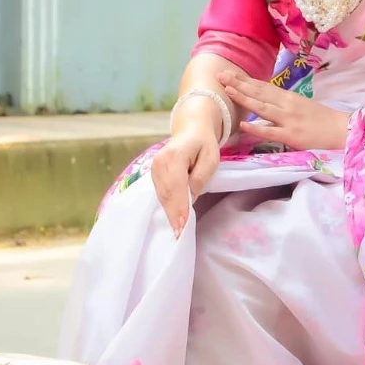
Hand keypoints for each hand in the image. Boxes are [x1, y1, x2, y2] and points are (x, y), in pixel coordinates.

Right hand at [151, 122, 219, 236]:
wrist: (190, 131)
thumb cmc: (204, 145)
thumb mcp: (211, 158)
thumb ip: (200, 177)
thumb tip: (190, 197)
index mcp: (175, 155)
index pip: (176, 185)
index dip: (179, 205)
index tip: (182, 224)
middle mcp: (160, 162)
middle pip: (166, 193)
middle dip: (173, 214)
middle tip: (179, 234)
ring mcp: (154, 168)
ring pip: (162, 195)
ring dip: (169, 213)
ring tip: (176, 230)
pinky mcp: (154, 174)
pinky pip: (160, 193)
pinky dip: (166, 206)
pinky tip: (172, 218)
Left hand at [219, 73, 349, 151]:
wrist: (341, 130)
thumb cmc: (321, 120)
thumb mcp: (300, 106)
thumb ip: (281, 103)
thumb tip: (262, 101)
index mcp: (288, 97)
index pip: (262, 86)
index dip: (244, 79)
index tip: (228, 72)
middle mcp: (286, 105)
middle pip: (259, 92)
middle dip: (238, 83)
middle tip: (219, 74)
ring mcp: (288, 119)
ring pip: (262, 107)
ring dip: (244, 98)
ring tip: (227, 90)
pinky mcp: (291, 135)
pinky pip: (271, 131)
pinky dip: (256, 128)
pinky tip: (243, 124)